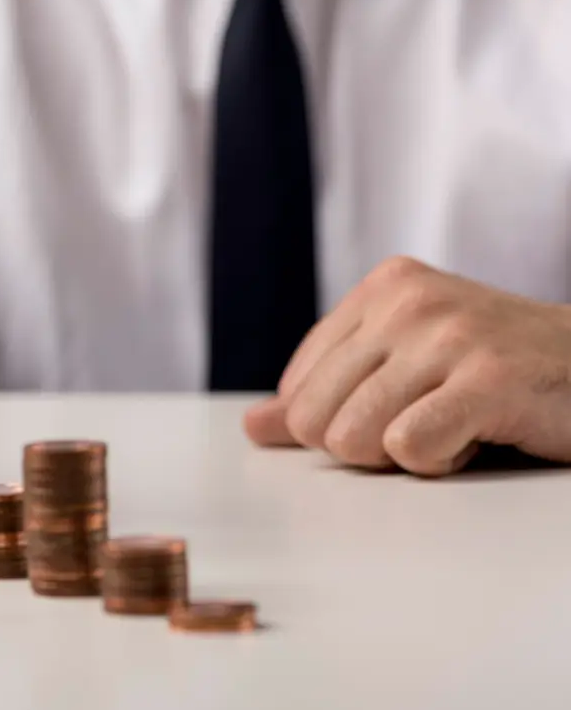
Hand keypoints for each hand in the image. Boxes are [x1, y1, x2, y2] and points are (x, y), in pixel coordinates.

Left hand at [243, 256, 570, 475]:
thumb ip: (324, 393)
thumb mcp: (404, 367)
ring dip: (404, 455)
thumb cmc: (497, 374)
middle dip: (365, 442)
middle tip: (428, 420)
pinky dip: (440, 463)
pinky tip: (478, 438)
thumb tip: (254, 426)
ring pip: (353, 438)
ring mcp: (448, 335)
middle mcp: (408, 302)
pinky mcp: (489, 378)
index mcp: (381, 289)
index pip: (297, 387)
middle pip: (313, 418)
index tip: (401, 405)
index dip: (340, 421)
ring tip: (455, 425)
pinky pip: (409, 449)